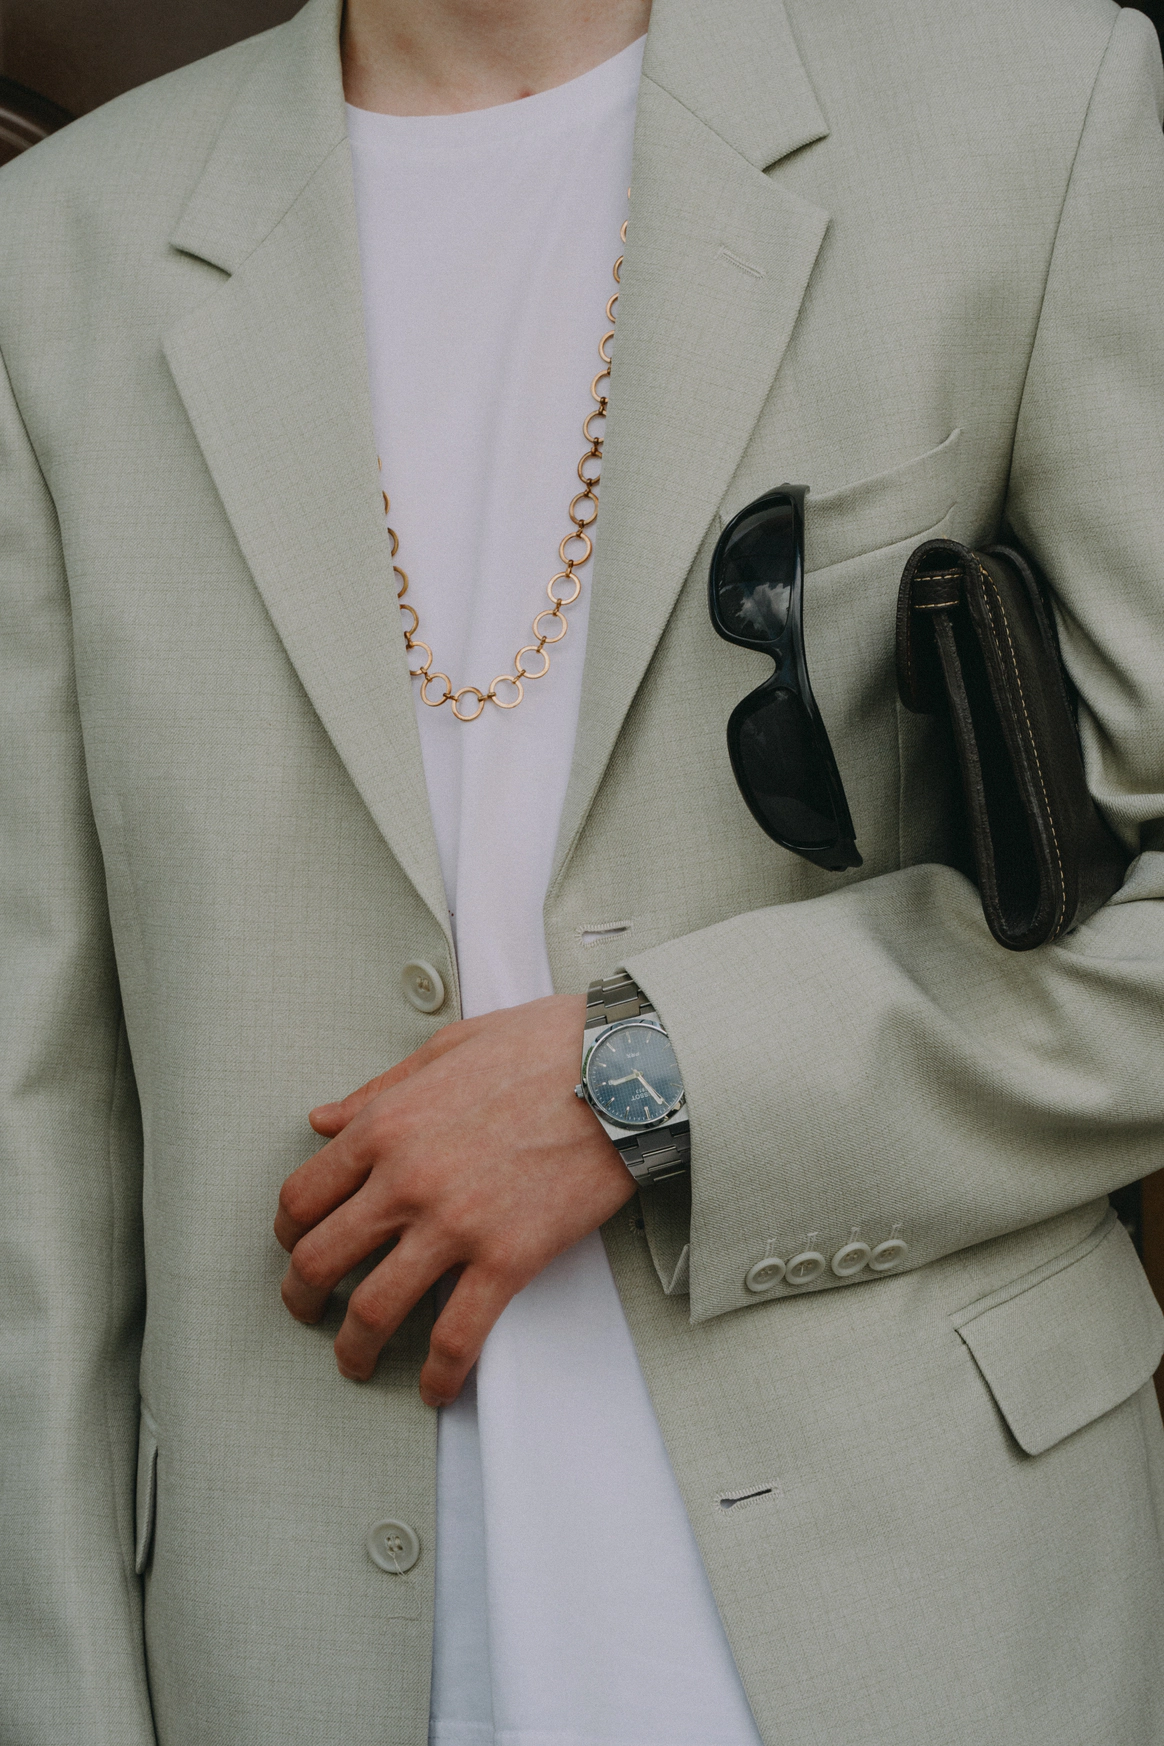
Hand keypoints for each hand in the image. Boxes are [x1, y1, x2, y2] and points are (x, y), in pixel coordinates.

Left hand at [274, 993, 634, 1402]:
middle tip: (309, 1313)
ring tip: (355, 1362)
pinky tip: (434, 1388)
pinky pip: (457, 1336)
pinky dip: (438, 1375)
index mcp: (386, 1125)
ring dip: (353, 1348)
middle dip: (302, 1298)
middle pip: (320, 1259)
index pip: (303, 1196)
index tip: (297, 1247)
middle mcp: (406, 1179)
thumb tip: (323, 1119)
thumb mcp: (447, 1049)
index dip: (289, 1233)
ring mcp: (455, 1224)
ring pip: (374, 1309)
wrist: (623, 1070)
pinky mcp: (508, 1258)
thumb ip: (379, 1090)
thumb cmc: (545, 1046)